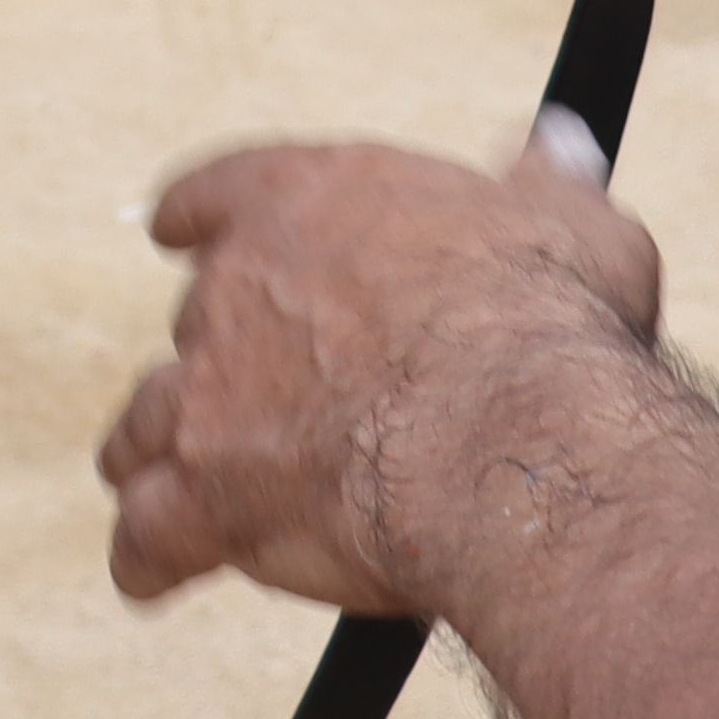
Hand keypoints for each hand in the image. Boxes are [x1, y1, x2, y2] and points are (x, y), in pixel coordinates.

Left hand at [103, 122, 664, 614]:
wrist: (515, 431)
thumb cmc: (547, 322)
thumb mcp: (570, 223)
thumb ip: (547, 185)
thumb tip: (559, 145)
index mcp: (303, 201)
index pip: (221, 192)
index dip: (199, 216)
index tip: (177, 228)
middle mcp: (236, 288)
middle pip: (196, 323)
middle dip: (221, 362)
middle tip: (256, 400)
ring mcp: (209, 395)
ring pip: (148, 421)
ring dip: (158, 449)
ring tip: (164, 477)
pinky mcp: (209, 497)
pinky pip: (150, 534)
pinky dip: (147, 555)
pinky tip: (148, 572)